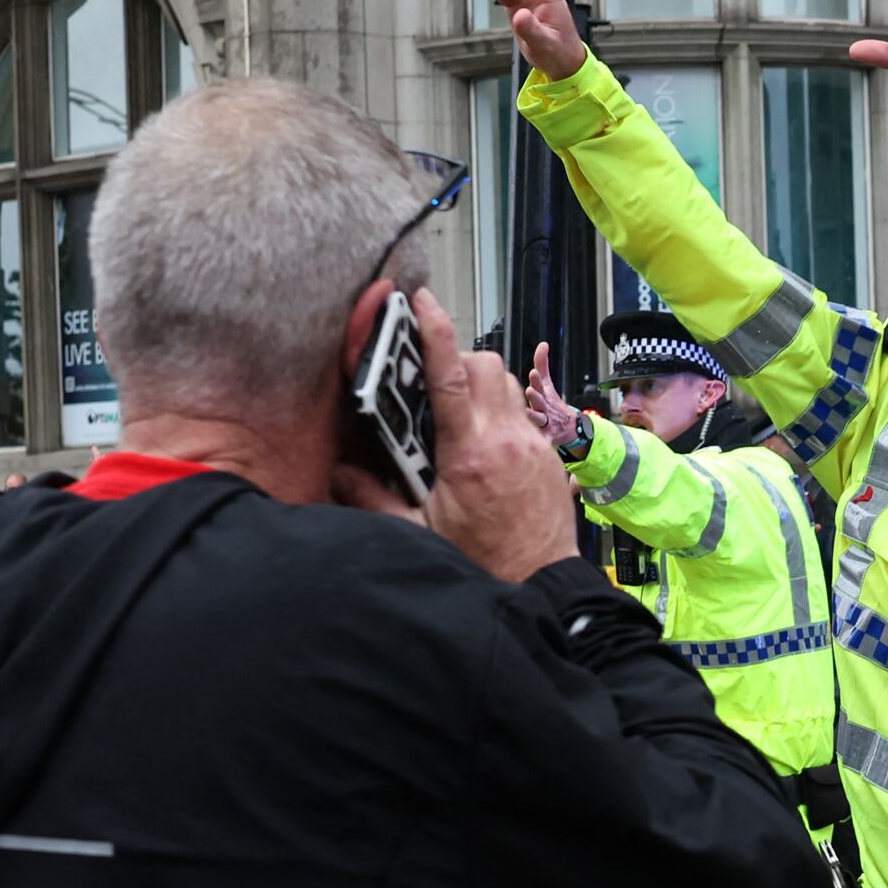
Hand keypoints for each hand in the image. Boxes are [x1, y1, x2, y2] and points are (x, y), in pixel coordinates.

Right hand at [402, 285, 577, 582]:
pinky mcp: (548, 453)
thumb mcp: (419, 534)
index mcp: (468, 456)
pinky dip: (500, 410)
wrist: (543, 585)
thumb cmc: (483, 563)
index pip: (450, 377)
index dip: (434, 333)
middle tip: (430, 380)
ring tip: (455, 410)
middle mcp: (505, 440)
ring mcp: (533, 444)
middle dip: (455, 359)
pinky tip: (482, 439)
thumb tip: (338, 471)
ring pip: (507, 382)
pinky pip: (523, 410)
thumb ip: (373, 498)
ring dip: (480, 382)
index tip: (420, 302)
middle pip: (483, 365)